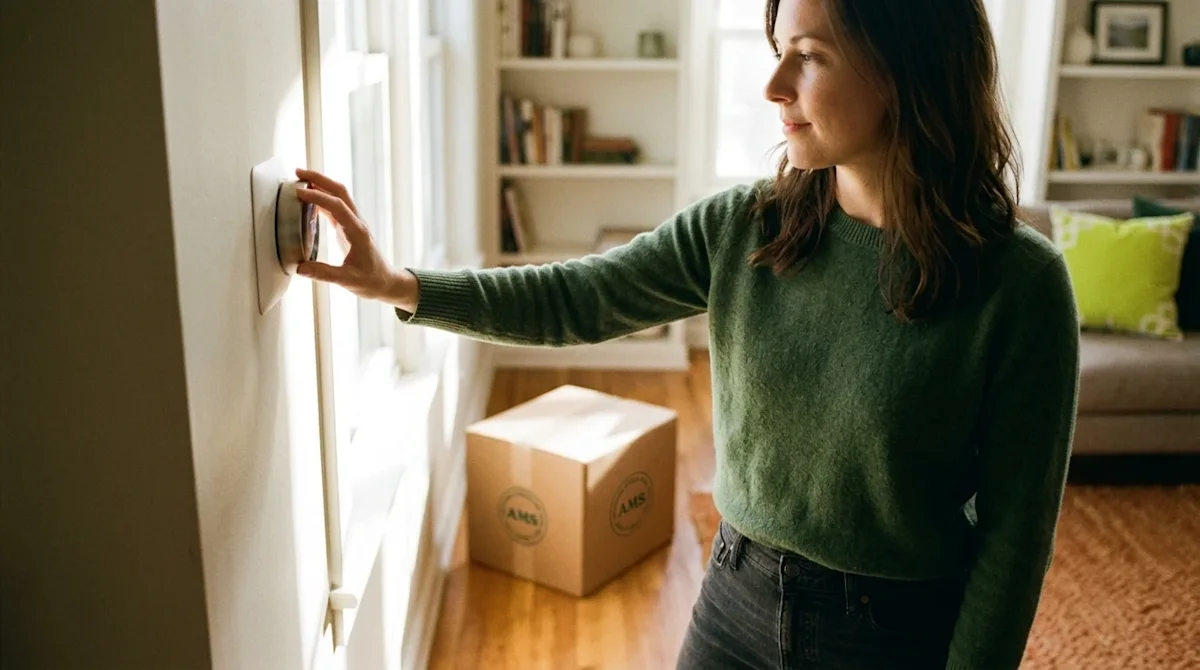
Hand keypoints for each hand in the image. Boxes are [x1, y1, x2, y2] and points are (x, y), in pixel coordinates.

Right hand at [293, 168, 418, 311]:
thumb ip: (324, 273)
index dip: (319, 197)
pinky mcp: (348, 227)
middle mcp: (357, 222)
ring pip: (338, 195)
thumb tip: (300, 268)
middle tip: (298, 171)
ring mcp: (353, 222)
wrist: (385, 281)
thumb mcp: (348, 280)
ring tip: (299, 180)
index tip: (299, 192)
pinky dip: (321, 198)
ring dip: (320, 184)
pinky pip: (334, 206)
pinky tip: (307, 199)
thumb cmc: (371, 280)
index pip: (338, 206)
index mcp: (358, 232)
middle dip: (320, 178)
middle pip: (340, 191)